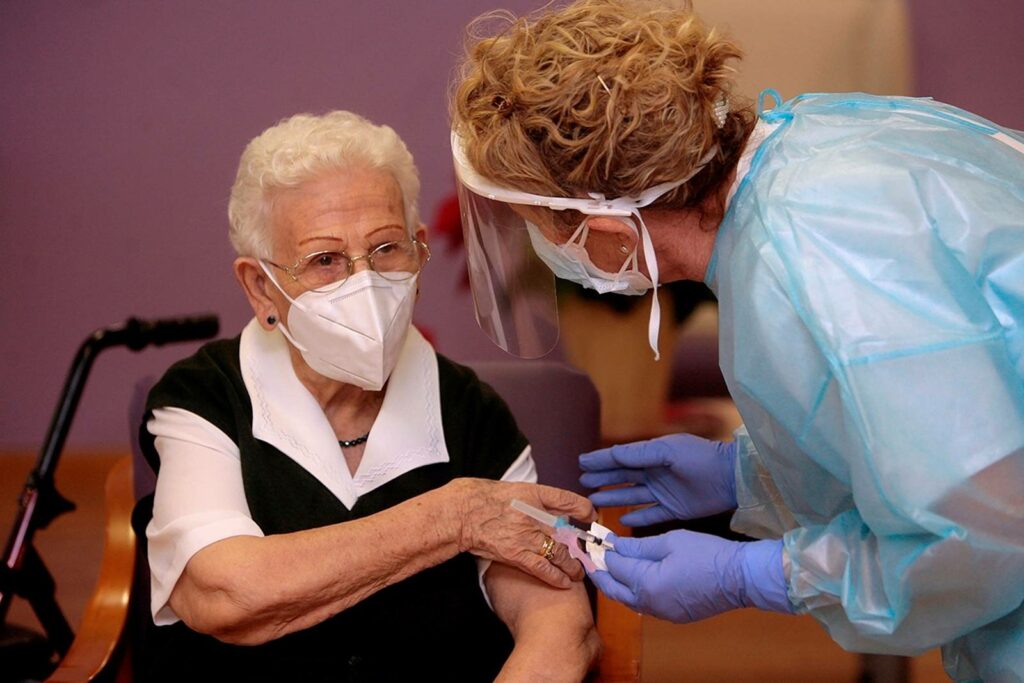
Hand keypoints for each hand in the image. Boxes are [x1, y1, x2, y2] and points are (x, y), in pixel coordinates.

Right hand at [453, 478, 595, 587]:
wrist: (461, 513)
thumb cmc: (483, 498)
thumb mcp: (514, 489)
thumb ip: (535, 499)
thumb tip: (552, 509)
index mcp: (535, 494)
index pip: (569, 500)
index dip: (585, 509)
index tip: (591, 516)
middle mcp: (535, 514)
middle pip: (568, 532)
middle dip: (581, 545)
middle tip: (588, 553)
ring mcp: (526, 535)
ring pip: (560, 554)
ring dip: (573, 565)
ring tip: (578, 572)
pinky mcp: (516, 554)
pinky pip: (543, 569)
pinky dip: (557, 577)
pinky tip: (565, 582)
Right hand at [579, 434, 736, 525]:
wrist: (730, 478)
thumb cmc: (699, 458)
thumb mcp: (667, 450)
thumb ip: (639, 453)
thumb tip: (611, 453)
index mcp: (652, 455)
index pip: (621, 458)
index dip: (601, 460)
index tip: (581, 462)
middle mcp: (655, 473)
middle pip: (622, 477)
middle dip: (602, 478)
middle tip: (582, 482)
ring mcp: (664, 493)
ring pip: (631, 496)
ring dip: (613, 497)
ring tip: (594, 500)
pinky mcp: (674, 510)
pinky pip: (649, 515)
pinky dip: (636, 517)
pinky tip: (622, 519)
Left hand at [590, 530, 791, 623]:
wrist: (740, 578)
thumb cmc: (707, 554)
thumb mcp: (670, 542)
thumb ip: (638, 546)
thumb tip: (613, 545)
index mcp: (646, 583)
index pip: (614, 566)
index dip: (600, 551)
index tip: (590, 539)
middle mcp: (649, 603)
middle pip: (614, 589)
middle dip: (599, 572)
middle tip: (588, 557)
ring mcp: (661, 613)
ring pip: (627, 599)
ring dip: (615, 583)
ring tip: (606, 565)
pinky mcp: (673, 616)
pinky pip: (644, 604)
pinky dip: (633, 591)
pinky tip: (632, 578)